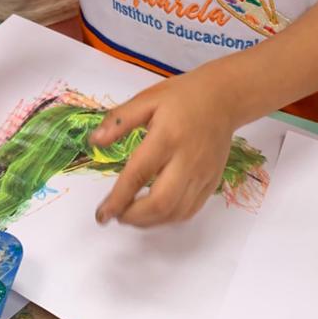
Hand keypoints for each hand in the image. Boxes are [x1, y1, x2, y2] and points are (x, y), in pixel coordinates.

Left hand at [89, 64, 238, 226]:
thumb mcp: (147, 99)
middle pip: (161, 203)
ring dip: (150, 222)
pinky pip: (190, 210)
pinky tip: (154, 211)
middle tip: (116, 215)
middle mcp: (187, 159)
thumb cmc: (182, 96)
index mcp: (167, 137)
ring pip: (176, 212)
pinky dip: (169, 218)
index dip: (118, 199)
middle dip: (134, 217)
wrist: (223, 98)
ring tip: (131, 215)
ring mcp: (203, 174)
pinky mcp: (212, 182)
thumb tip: (94, 142)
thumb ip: (119, 121)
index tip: (102, 214)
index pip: (139, 175)